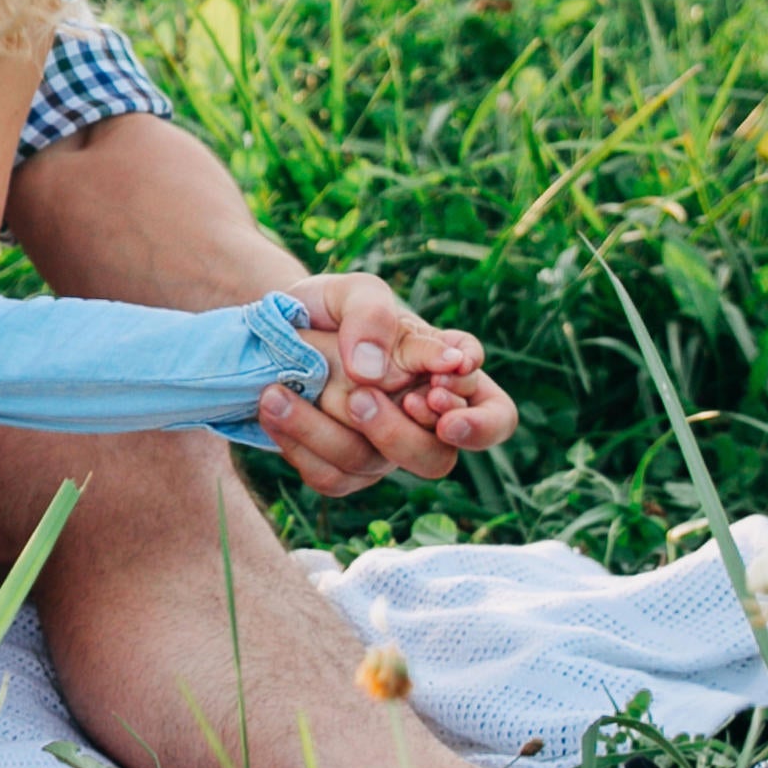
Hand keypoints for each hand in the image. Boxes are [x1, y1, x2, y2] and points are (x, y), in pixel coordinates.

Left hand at [263, 273, 516, 493]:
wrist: (274, 330)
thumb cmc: (331, 308)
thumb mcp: (352, 290)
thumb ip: (371, 314)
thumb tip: (372, 370)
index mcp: (446, 375)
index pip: (495, 415)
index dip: (478, 421)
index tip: (434, 393)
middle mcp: (422, 419)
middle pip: (437, 459)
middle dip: (397, 434)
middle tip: (358, 398)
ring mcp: (383, 449)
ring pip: (373, 467)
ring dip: (324, 432)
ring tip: (280, 392)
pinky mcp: (344, 469)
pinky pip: (330, 477)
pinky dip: (297, 445)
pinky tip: (272, 408)